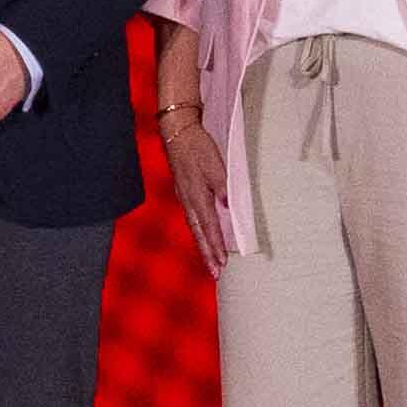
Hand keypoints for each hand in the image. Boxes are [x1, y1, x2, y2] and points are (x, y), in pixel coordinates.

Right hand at [162, 108, 230, 268]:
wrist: (177, 132)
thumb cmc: (197, 146)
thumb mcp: (214, 164)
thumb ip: (222, 186)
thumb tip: (228, 206)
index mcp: (197, 195)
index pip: (209, 227)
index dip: (216, 246)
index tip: (222, 263)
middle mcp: (189, 200)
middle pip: (199, 234)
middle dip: (207, 254)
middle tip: (215, 273)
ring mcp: (185, 197)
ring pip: (194, 228)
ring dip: (203, 246)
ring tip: (211, 262)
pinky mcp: (184, 192)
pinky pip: (192, 218)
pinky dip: (199, 232)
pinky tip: (202, 237)